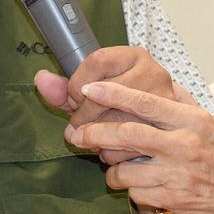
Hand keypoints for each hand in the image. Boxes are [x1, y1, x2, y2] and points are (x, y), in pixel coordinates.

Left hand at [34, 46, 175, 162]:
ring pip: (118, 125)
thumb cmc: (126, 105)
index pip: (97, 61)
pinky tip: (112, 153)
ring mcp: (168, 104)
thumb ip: (65, 88)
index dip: (76, 85)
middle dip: (83, 117)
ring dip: (97, 140)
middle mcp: (155, 74)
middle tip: (77, 129)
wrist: (174, 127)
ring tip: (93, 142)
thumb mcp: (97, 91)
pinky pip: (132, 149)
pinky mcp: (173, 133)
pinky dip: (114, 157)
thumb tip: (40, 80)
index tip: (75, 99)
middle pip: (104, 95)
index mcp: (136, 56)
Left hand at [67, 80, 213, 213]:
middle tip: (77, 133)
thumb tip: (157, 84)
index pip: (145, 102)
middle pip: (127, 135)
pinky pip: (137, 191)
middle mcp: (183, 145)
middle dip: (95, 133)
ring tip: (109, 162)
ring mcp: (177, 175)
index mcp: (191, 120)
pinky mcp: (174, 199)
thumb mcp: (209, 120)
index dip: (113, 94)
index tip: (89, 88)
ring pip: (125, 168)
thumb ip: (179, 104)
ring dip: (110, 166)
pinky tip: (133, 182)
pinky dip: (128, 187)